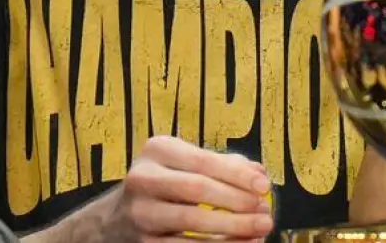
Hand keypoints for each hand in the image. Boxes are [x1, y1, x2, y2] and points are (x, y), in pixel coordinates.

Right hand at [98, 136, 273, 242]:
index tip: (264, 185)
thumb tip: (258, 173)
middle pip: (196, 188)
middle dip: (236, 200)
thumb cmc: (166, 185)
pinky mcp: (145, 242)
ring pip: (192, 221)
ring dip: (234, 227)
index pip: (202, 160)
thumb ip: (221, 165)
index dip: (236, 174)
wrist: (120, 217)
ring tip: (261, 227)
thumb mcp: (185, 164)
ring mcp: (141, 212)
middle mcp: (142, 179)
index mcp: (156, 151)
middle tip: (265, 211)